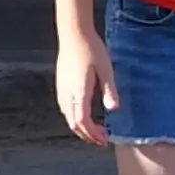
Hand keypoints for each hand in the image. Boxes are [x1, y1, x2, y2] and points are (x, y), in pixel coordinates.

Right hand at [58, 24, 116, 146]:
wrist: (73, 33)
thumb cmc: (91, 49)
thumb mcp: (106, 70)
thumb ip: (109, 91)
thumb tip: (113, 110)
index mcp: (78, 91)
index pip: (82, 121)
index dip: (92, 134)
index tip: (104, 140)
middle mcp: (67, 92)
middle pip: (72, 122)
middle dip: (86, 135)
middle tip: (101, 141)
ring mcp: (61, 88)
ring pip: (67, 116)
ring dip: (80, 127)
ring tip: (94, 131)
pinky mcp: (61, 83)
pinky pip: (65, 107)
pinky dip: (74, 117)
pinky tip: (83, 114)